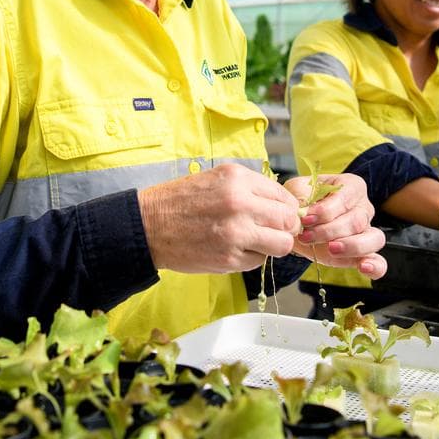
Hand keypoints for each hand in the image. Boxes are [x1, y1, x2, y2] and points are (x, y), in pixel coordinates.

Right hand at [137, 163, 299, 273]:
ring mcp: (236, 233)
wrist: (149, 225)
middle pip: (288, 220)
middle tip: (273, 230)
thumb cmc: (181, 200)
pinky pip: (259, 261)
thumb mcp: (217, 178)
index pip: (284, 197)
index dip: (286, 208)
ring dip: (273, 245)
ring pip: (281, 244)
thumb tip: (282, 204)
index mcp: (238, 179)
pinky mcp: (229, 258)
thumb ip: (251, 188)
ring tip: (257, 241)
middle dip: (285, 227)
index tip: (280, 214)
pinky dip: (252, 257)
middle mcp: (240, 203)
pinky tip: (235, 248)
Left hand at [284, 173, 386, 279]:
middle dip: (329, 231)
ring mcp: (367, 231)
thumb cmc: (302, 201)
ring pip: (373, 238)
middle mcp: (363, 208)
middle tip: (307, 236)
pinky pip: (379, 262)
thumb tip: (304, 208)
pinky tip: (363, 268)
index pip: (345, 197)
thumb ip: (300, 194)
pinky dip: (375, 266)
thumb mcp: (297, 189)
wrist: (298, 223)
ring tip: (331, 249)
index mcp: (351, 186)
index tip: (305, 219)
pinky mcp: (363, 253)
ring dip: (351, 246)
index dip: (325, 210)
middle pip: (357, 220)